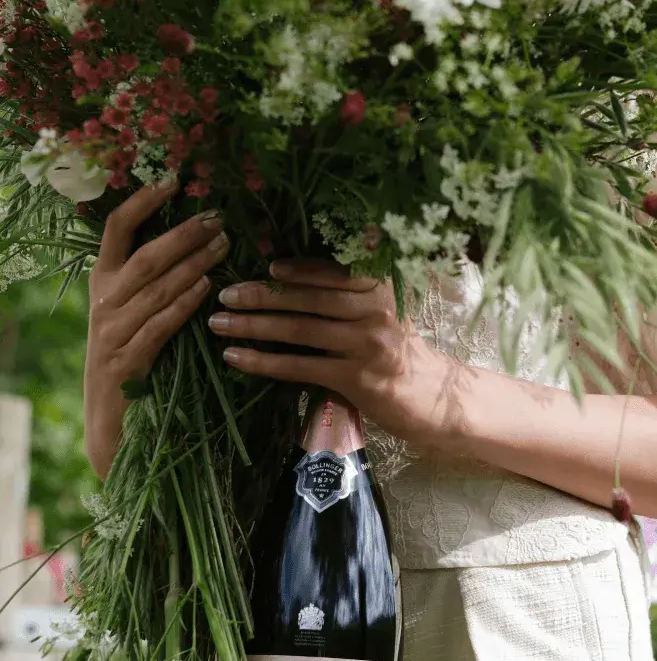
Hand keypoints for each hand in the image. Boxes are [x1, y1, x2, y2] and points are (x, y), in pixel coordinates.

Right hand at [84, 182, 229, 478]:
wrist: (111, 422)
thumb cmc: (133, 358)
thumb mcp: (133, 312)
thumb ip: (154, 279)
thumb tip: (196, 237)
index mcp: (103, 281)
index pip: (115, 229)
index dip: (142, 201)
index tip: (172, 180)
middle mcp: (103, 301)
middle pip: (144, 256)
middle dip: (183, 234)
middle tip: (218, 217)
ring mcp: (111, 332)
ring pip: (156, 288)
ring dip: (193, 263)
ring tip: (224, 245)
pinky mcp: (127, 361)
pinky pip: (159, 325)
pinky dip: (183, 304)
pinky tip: (207, 289)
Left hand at [208, 259, 452, 444]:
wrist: (433, 395)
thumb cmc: (398, 349)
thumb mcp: (384, 308)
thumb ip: (351, 287)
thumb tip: (298, 266)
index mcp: (380, 286)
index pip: (330, 272)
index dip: (295, 270)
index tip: (264, 267)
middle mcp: (374, 311)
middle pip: (308, 299)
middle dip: (262, 296)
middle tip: (225, 295)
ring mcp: (365, 345)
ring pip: (299, 331)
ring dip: (254, 327)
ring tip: (220, 325)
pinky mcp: (355, 380)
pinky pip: (300, 367)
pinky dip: (264, 362)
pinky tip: (237, 359)